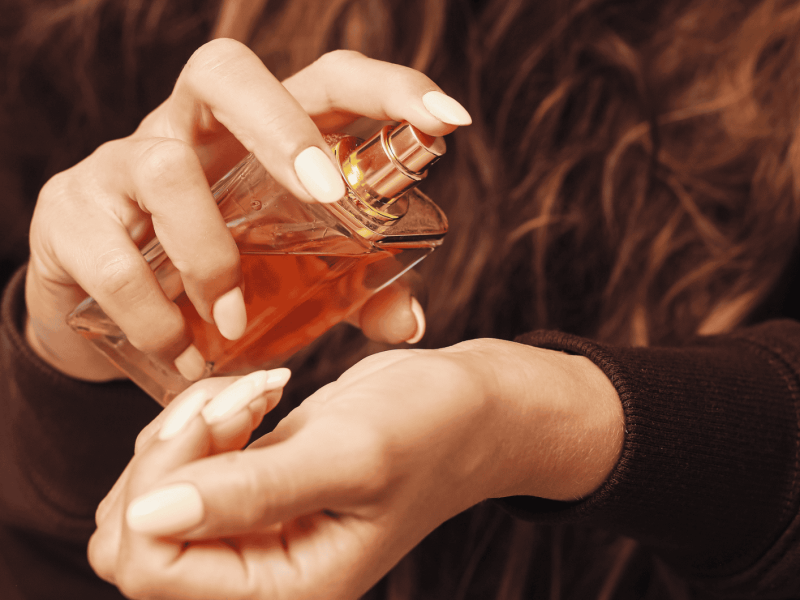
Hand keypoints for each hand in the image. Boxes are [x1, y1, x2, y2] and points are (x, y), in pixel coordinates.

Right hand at [25, 41, 470, 381]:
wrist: (111, 309)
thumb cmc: (221, 278)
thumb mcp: (296, 279)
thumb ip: (355, 291)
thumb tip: (409, 324)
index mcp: (263, 137)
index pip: (328, 83)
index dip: (389, 87)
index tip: (449, 120)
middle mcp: (195, 129)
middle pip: (226, 73)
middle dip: (282, 128)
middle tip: (325, 193)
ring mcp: (126, 161)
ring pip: (162, 164)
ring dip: (208, 251)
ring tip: (230, 321)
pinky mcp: (72, 211)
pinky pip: (109, 251)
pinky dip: (150, 308)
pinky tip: (179, 346)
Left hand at [89, 339, 622, 599]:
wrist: (469, 407)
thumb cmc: (432, 430)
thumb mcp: (352, 456)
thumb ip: (255, 493)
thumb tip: (149, 516)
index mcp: (285, 590)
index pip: (152, 566)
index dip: (161, 484)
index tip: (224, 418)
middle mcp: (260, 572)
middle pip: (133, 536)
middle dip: (167, 456)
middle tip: (236, 407)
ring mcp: (252, 531)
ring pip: (147, 496)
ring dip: (183, 432)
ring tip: (251, 398)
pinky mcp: (252, 489)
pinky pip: (180, 464)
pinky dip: (200, 420)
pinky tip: (254, 398)